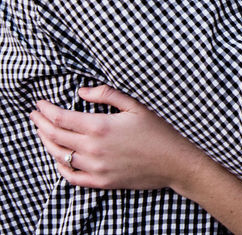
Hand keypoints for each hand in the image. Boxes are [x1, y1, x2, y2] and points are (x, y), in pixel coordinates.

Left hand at [30, 85, 204, 191]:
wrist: (174, 162)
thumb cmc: (158, 131)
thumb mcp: (136, 106)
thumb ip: (107, 95)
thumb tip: (82, 91)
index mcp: (100, 127)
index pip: (61, 118)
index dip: (46, 110)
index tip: (39, 104)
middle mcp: (93, 148)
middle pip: (55, 136)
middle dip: (41, 124)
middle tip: (34, 115)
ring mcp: (95, 167)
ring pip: (59, 156)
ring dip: (46, 142)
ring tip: (42, 133)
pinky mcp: (100, 181)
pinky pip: (71, 176)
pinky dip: (60, 167)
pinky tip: (58, 158)